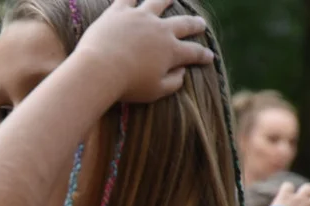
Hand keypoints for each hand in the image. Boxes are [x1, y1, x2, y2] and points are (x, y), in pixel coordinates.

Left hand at [78, 0, 214, 103]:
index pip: (193, 52)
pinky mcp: (119, 12)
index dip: (203, 55)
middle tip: (201, 24)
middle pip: (183, 24)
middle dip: (194, 25)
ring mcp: (140, 17)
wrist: (99, 70)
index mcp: (170, 51)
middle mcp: (160, 30)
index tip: (210, 56)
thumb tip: (183, 73)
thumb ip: (173, 83)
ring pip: (158, 2)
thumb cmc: (127, 86)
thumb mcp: (155, 91)